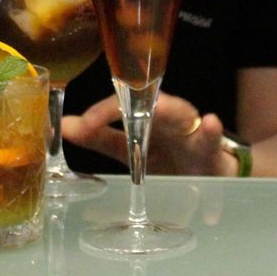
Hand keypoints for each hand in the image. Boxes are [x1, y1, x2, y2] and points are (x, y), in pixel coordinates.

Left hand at [60, 91, 232, 175]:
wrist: (207, 173)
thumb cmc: (167, 155)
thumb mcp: (130, 148)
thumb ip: (99, 137)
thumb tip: (63, 125)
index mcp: (145, 115)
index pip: (123, 105)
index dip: (103, 112)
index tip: (83, 124)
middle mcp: (167, 115)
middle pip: (151, 102)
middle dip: (134, 103)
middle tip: (117, 109)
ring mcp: (190, 130)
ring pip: (182, 113)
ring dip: (173, 109)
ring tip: (159, 107)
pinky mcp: (211, 148)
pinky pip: (213, 139)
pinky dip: (212, 131)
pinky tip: (211, 124)